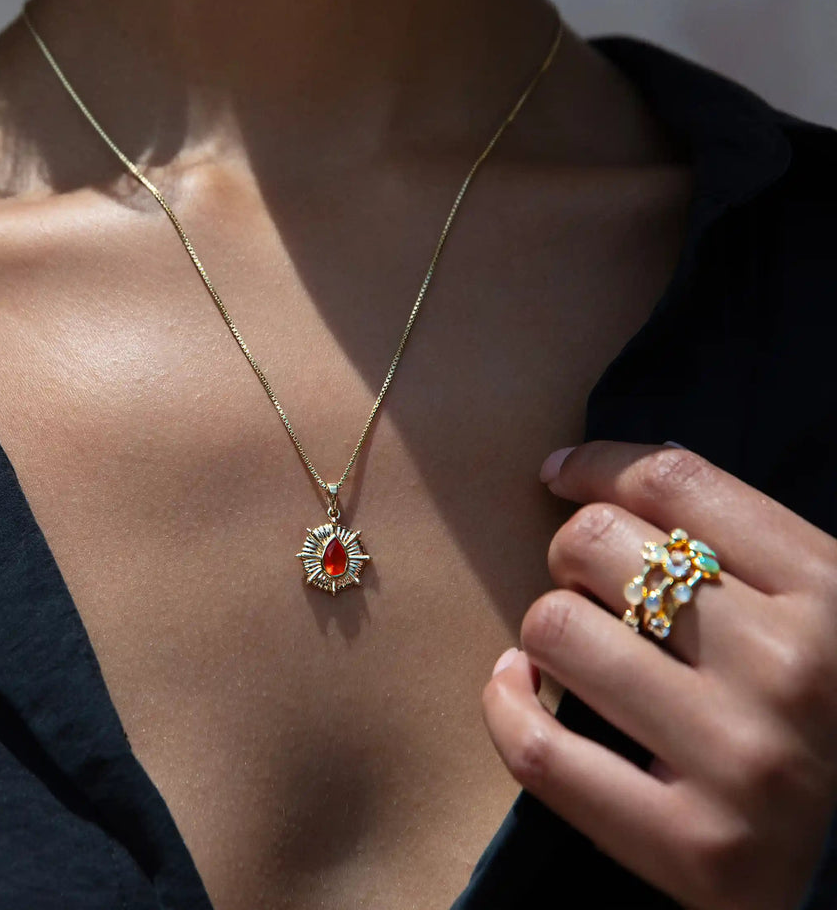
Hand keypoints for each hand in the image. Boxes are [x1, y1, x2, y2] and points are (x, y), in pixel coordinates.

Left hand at [482, 441, 836, 909]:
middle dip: (573, 554)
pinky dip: (504, 703)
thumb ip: (738, 546)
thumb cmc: (826, 715)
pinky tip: (516, 685)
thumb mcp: (818, 611)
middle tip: (590, 588)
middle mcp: (792, 668)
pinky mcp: (694, 846)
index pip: (674, 481)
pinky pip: (537, 746)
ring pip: (556, 625)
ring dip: (546, 629)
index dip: (597, 463)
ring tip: (572, 649)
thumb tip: (600, 474)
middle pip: (596, 542)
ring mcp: (743, 760)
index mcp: (831, 594)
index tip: (560, 474)